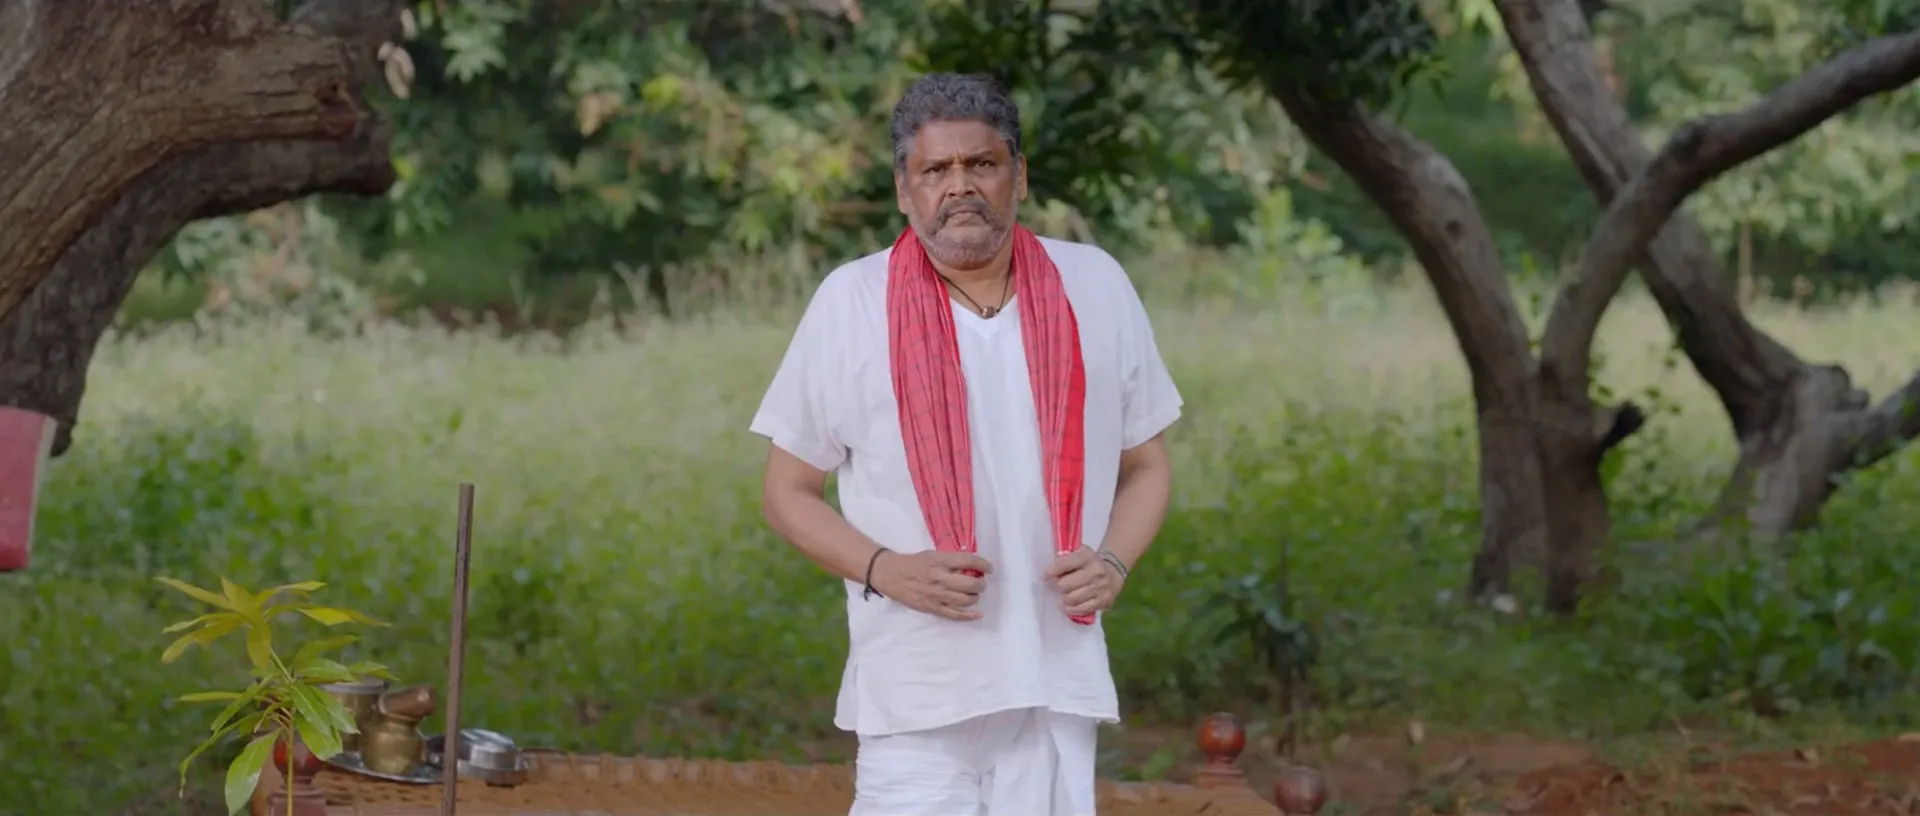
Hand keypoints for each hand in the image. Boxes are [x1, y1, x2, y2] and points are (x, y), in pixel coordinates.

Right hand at [870, 550, 993, 620]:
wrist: (891, 575)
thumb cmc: (913, 563)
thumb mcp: (933, 555)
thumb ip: (951, 560)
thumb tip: (972, 565)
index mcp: (941, 561)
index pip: (969, 561)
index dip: (983, 565)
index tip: (988, 568)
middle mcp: (940, 578)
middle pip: (971, 584)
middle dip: (981, 584)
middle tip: (980, 582)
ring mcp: (937, 595)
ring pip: (966, 600)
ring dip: (975, 597)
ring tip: (973, 594)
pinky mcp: (933, 608)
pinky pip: (955, 614)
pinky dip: (969, 616)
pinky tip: (977, 614)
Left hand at [1046, 547, 1124, 616]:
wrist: (1113, 574)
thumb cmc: (1089, 564)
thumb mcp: (1079, 555)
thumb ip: (1064, 560)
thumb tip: (1048, 574)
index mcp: (1088, 556)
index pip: (1064, 564)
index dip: (1051, 571)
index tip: (1045, 576)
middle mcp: (1097, 571)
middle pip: (1065, 584)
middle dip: (1059, 586)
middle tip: (1061, 586)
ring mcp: (1101, 588)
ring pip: (1071, 598)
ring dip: (1065, 598)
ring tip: (1066, 595)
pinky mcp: (1104, 601)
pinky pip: (1081, 609)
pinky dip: (1072, 609)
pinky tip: (1069, 605)